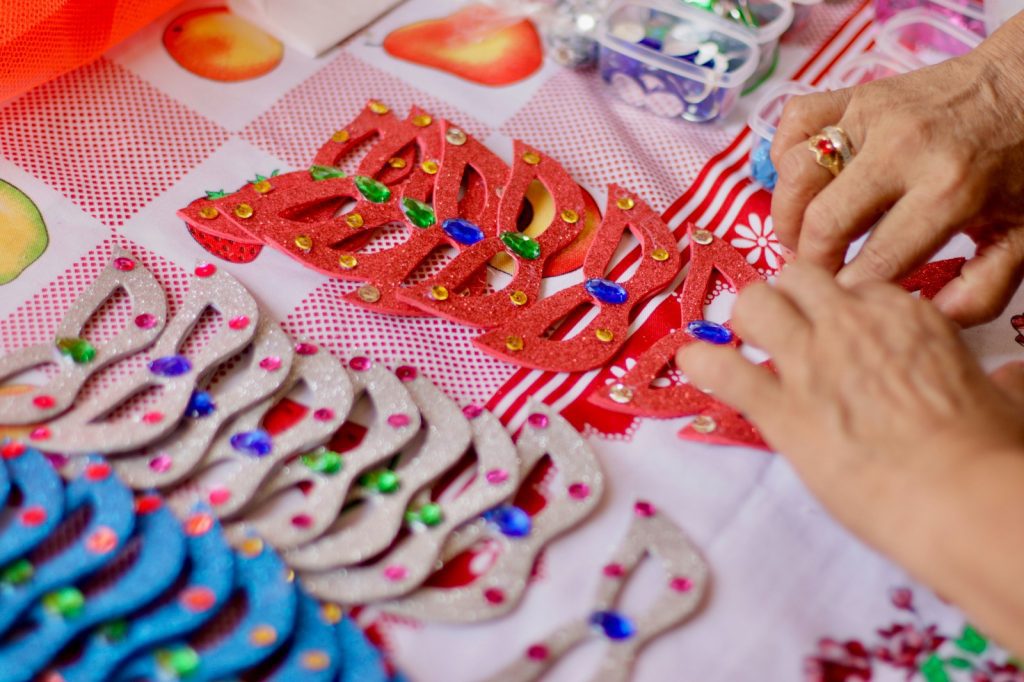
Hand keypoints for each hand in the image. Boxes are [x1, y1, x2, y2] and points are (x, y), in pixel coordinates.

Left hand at [676, 264, 1023, 652]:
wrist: (959, 497)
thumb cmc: (988, 452)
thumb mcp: (1001, 399)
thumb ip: (997, 379)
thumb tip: (1011, 377)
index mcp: (904, 316)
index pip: (853, 285)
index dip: (834, 305)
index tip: (830, 323)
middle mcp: (850, 325)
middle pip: (795, 279)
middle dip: (783, 297)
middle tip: (780, 325)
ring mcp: (810, 363)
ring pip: (753, 305)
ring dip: (743, 320)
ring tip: (740, 339)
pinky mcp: (780, 410)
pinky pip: (722, 369)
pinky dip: (701, 364)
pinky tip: (690, 363)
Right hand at [770, 15, 1023, 325]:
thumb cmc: (1020, 162)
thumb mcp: (1022, 234)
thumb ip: (984, 288)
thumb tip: (930, 317)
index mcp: (950, 192)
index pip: (876, 262)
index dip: (851, 293)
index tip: (844, 304)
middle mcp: (903, 150)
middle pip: (823, 222)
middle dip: (812, 262)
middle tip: (818, 274)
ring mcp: (872, 115)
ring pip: (796, 174)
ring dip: (789, 214)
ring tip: (804, 234)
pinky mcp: (854, 94)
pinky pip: (795, 123)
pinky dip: (787, 155)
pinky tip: (807, 183)